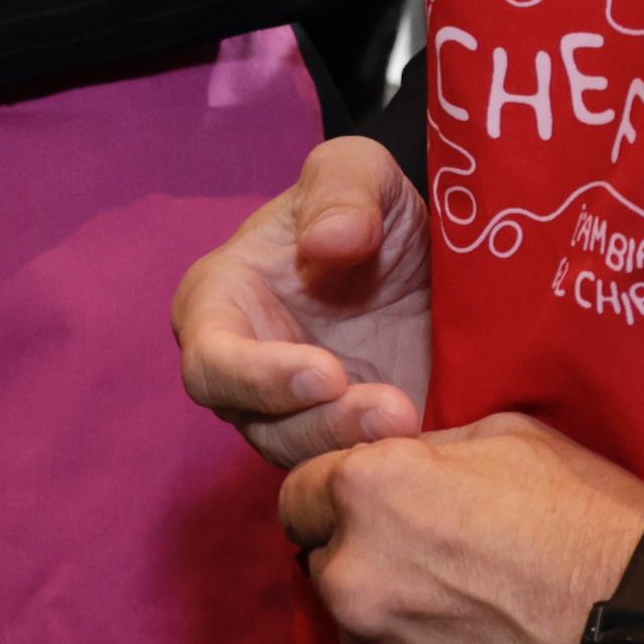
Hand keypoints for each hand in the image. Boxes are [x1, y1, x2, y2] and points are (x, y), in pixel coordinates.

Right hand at [179, 137, 432, 467]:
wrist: (432, 261)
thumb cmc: (373, 208)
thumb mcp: (363, 170)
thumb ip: (342, 188)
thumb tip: (326, 243)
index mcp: (222, 303)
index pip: (210, 359)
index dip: (258, 375)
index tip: (327, 372)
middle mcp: (245, 370)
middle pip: (254, 423)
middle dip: (317, 423)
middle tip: (389, 410)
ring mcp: (293, 415)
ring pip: (303, 457)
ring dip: (354, 446)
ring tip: (413, 418)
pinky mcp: (342, 444)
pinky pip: (347, 472)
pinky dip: (381, 464)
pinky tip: (426, 442)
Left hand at [286, 413, 643, 643]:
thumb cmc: (598, 525)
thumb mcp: (514, 441)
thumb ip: (431, 454)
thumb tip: (401, 471)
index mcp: (370, 492)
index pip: (301, 496)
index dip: (341, 503)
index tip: (385, 518)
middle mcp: (352, 576)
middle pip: (328, 569)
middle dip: (373, 567)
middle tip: (447, 581)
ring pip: (350, 642)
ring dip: (389, 636)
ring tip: (470, 640)